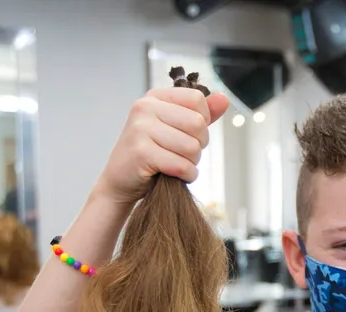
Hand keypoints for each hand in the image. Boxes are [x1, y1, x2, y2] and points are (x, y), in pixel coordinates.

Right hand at [92, 88, 230, 207]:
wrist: (120, 181)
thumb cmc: (151, 154)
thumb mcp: (175, 128)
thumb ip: (200, 114)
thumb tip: (224, 99)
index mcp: (154, 97)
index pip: (197, 99)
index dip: (203, 121)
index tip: (188, 134)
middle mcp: (144, 108)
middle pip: (197, 123)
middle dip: (199, 145)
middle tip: (184, 154)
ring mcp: (140, 129)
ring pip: (192, 147)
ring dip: (192, 163)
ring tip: (177, 164)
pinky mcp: (141, 153)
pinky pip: (181, 165)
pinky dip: (186, 175)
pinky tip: (175, 175)